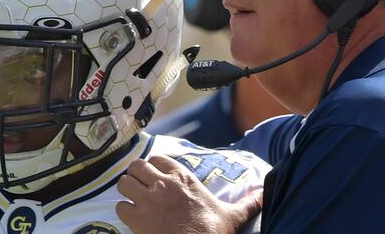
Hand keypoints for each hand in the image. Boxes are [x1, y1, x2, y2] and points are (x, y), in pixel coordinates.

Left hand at [116, 155, 262, 233]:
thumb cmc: (213, 233)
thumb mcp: (231, 215)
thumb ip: (247, 202)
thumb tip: (264, 194)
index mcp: (183, 178)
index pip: (158, 158)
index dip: (154, 167)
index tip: (156, 176)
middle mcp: (162, 184)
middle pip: (136, 166)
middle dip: (136, 176)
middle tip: (140, 187)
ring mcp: (147, 200)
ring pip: (124, 183)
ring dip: (127, 192)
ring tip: (133, 200)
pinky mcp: (136, 218)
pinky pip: (120, 207)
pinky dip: (124, 212)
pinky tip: (133, 219)